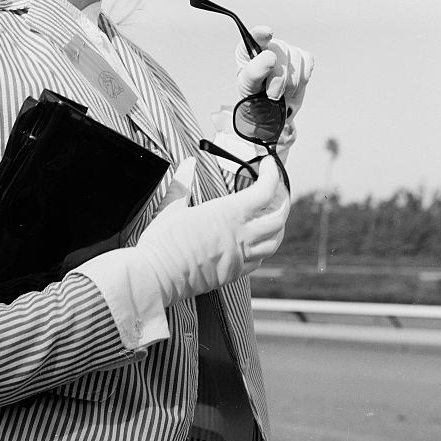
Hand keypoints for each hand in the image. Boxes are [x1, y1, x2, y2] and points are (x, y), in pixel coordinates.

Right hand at [132, 157, 288, 306]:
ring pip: (274, 243)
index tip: (270, 165)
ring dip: (278, 227)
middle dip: (283, 201)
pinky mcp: (233, 274)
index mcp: (227, 214)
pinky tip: (255, 243)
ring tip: (273, 216)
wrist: (156, 276)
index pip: (264, 192)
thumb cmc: (161, 243)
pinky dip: (263, 249)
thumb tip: (188, 164)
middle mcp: (239, 236)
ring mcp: (238, 257)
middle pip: (278, 219)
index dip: (273, 175)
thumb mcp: (171, 206)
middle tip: (278, 190)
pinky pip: (258, 261)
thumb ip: (183, 182)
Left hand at [236, 28, 312, 159]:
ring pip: (296, 60)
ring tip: (281, 94)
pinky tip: (292, 88)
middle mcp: (268, 45)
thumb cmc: (254, 94)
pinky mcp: (301, 57)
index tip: (267, 34)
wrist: (268, 107)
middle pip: (281, 53)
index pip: (254, 36)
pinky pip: (307, 63)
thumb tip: (271, 57)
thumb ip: (255, 71)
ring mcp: (286, 49)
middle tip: (272, 96)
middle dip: (279, 80)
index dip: (261, 33)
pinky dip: (302, 80)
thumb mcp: (248, 86)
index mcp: (248, 50)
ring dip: (291, 84)